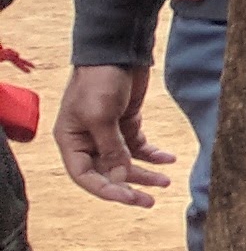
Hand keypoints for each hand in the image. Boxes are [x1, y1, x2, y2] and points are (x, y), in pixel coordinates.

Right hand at [56, 66, 167, 207]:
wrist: (117, 50)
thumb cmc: (99, 80)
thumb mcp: (101, 116)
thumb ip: (110, 149)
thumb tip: (119, 179)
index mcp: (71, 140)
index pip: (84, 176)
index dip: (106, 190)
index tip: (129, 198)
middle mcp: (87, 140)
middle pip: (106, 173)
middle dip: (129, 186)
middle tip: (151, 200)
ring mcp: (107, 133)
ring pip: (125, 163)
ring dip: (145, 173)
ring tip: (166, 182)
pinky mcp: (126, 123)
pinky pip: (139, 146)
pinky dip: (153, 154)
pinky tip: (169, 159)